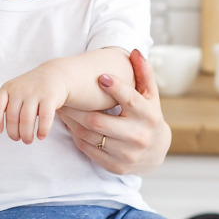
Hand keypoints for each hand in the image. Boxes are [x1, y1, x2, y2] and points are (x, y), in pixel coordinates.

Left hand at [0, 64, 70, 143]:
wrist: (54, 74)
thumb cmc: (28, 87)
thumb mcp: (10, 92)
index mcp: (8, 88)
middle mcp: (20, 90)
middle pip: (12, 116)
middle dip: (13, 132)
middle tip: (17, 139)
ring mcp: (35, 93)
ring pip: (27, 119)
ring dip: (26, 134)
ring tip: (28, 140)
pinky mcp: (50, 97)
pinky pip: (45, 117)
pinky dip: (42, 130)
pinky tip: (41, 136)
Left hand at [57, 48, 171, 175]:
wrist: (156, 152)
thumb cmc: (148, 116)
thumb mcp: (150, 95)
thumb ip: (143, 73)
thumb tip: (135, 52)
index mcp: (149, 116)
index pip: (131, 100)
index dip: (116, 88)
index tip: (101, 76)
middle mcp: (138, 136)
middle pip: (99, 121)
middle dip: (78, 108)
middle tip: (64, 96)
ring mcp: (126, 154)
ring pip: (89, 135)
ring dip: (72, 121)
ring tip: (62, 108)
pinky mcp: (115, 166)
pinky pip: (88, 149)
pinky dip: (76, 135)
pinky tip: (70, 124)